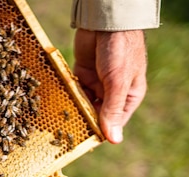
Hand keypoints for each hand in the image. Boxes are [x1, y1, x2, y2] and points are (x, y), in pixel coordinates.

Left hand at [73, 29, 146, 143]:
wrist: (106, 21)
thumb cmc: (120, 50)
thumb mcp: (118, 82)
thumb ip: (113, 110)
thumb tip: (115, 140)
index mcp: (129, 96)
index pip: (115, 122)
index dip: (102, 132)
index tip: (85, 141)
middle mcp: (113, 92)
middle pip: (97, 115)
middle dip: (85, 122)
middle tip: (68, 134)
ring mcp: (97, 82)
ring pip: (84, 103)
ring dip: (75, 110)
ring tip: (62, 120)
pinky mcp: (83, 73)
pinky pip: (74, 90)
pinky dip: (68, 95)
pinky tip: (59, 104)